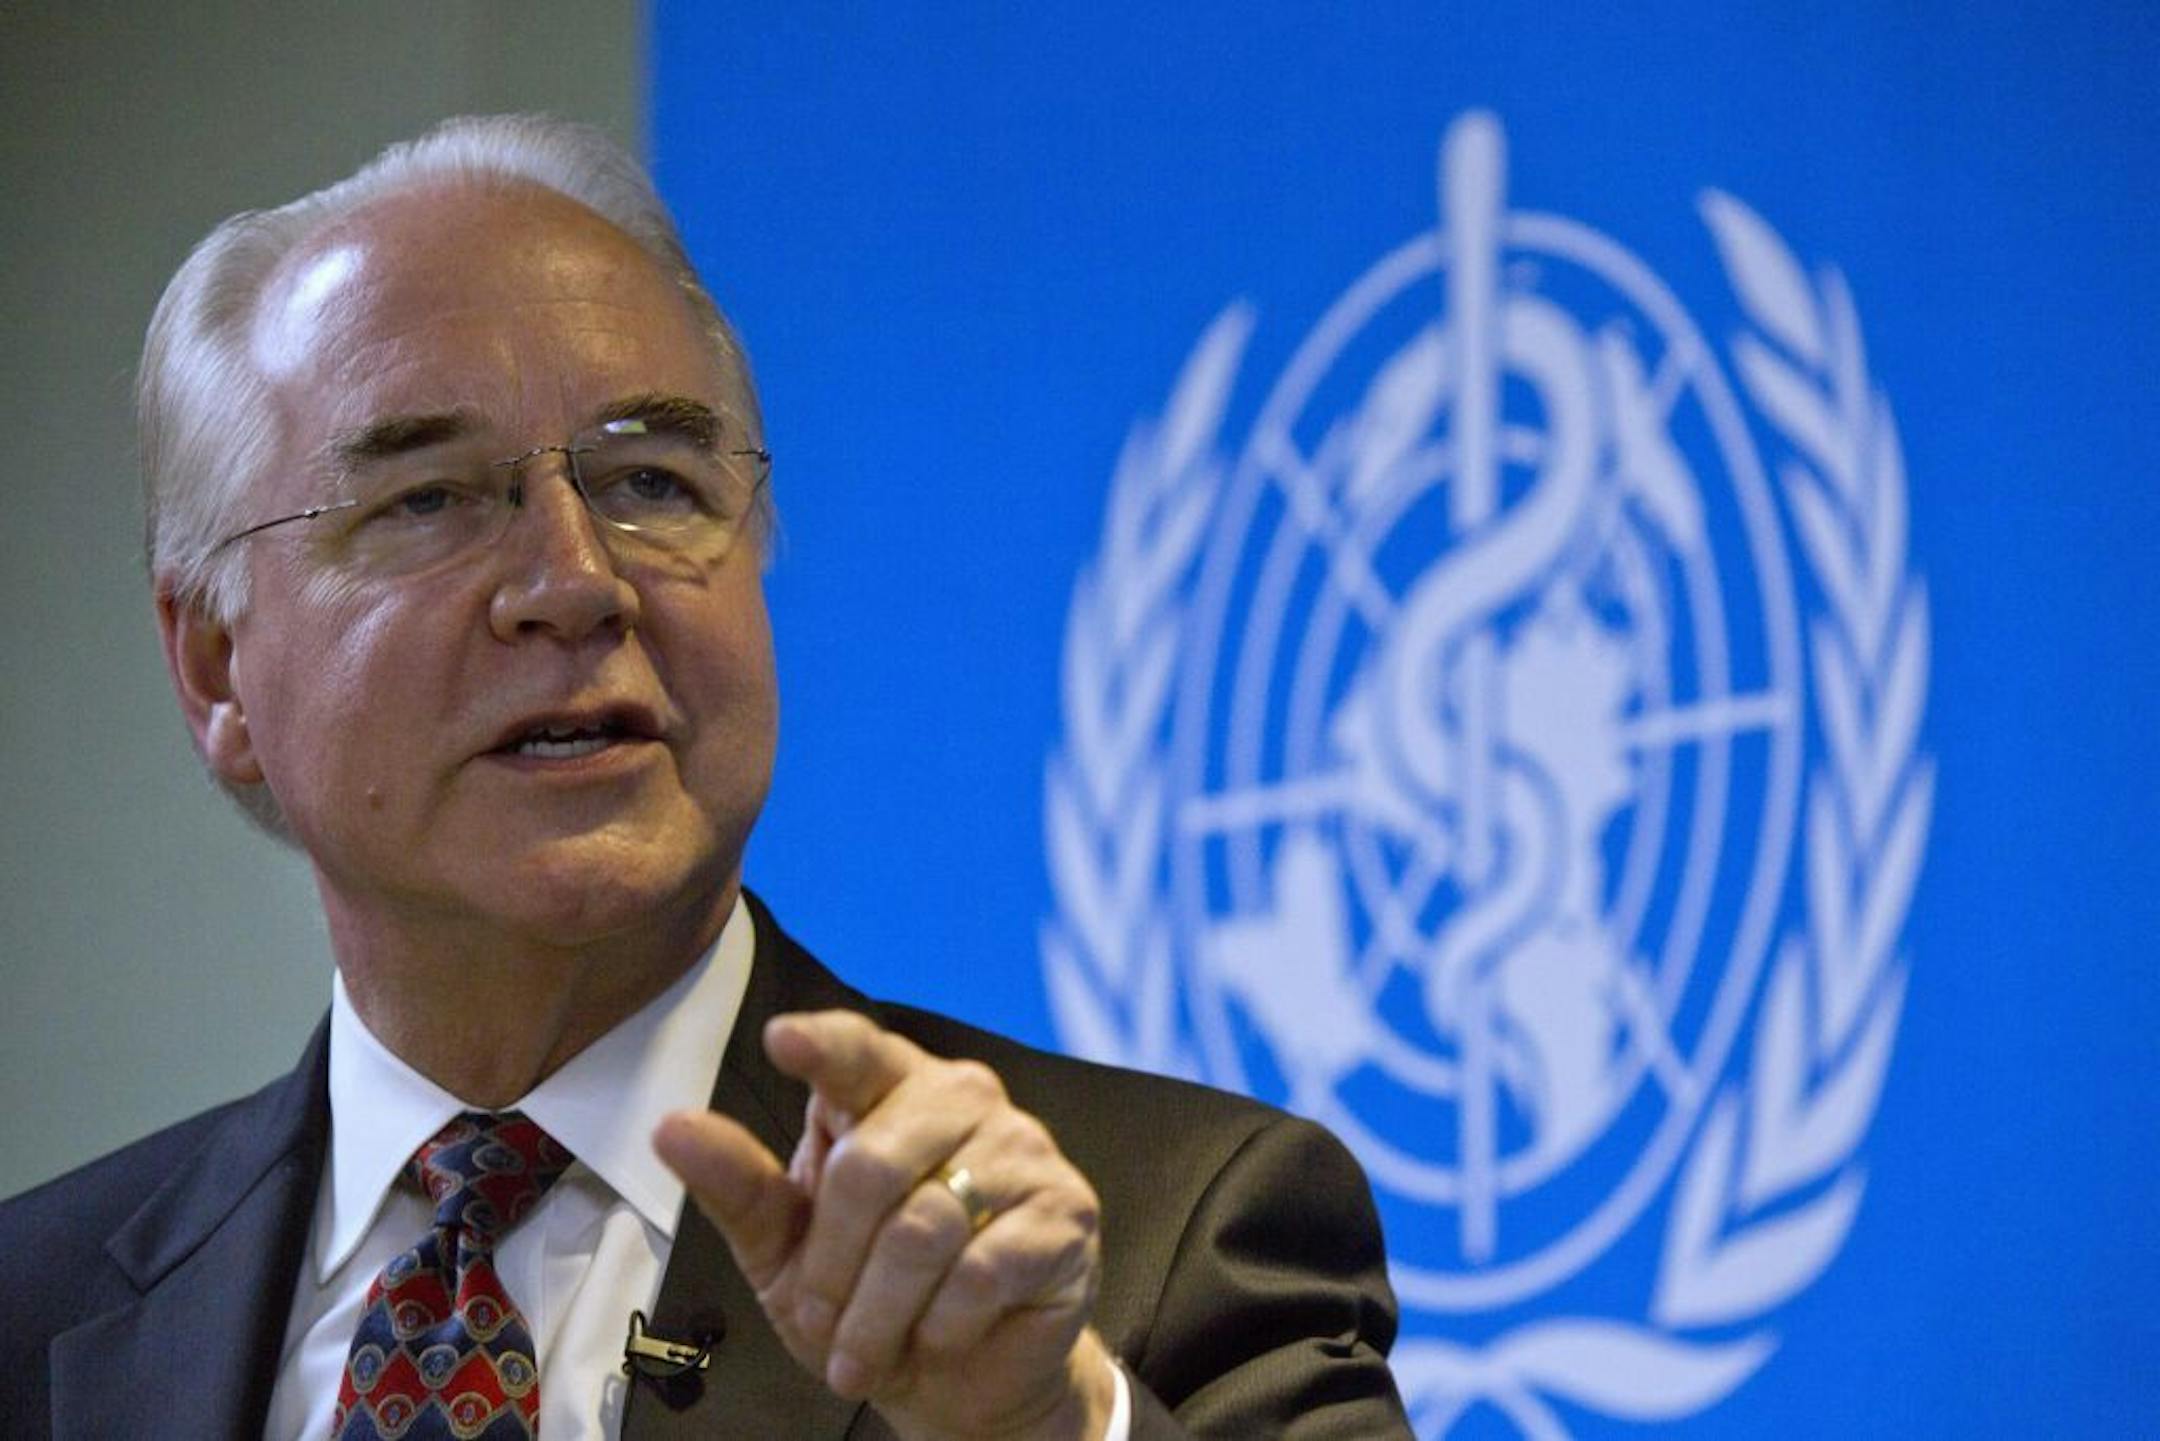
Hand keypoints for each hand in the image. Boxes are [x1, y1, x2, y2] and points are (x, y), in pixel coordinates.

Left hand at [653, 1010, 1117, 1440]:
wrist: (965, 1380)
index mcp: (891, 1090)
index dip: (823, 1046)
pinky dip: (942, 1327)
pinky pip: (983, 1271)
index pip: (857, 1050)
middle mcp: (964, 1100)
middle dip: (830, 1268)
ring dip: (878, 1316)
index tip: (783, 1042)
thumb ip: (738, 1186)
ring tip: (863, 1355)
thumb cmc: (867, 1299)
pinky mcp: (1067, 1214)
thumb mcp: (784, 1251)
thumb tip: (670, 1128)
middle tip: (817, 1325)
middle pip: (870, 1166)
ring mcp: (1024, 1151)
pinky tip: (938, 1339)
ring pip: (923, 1231)